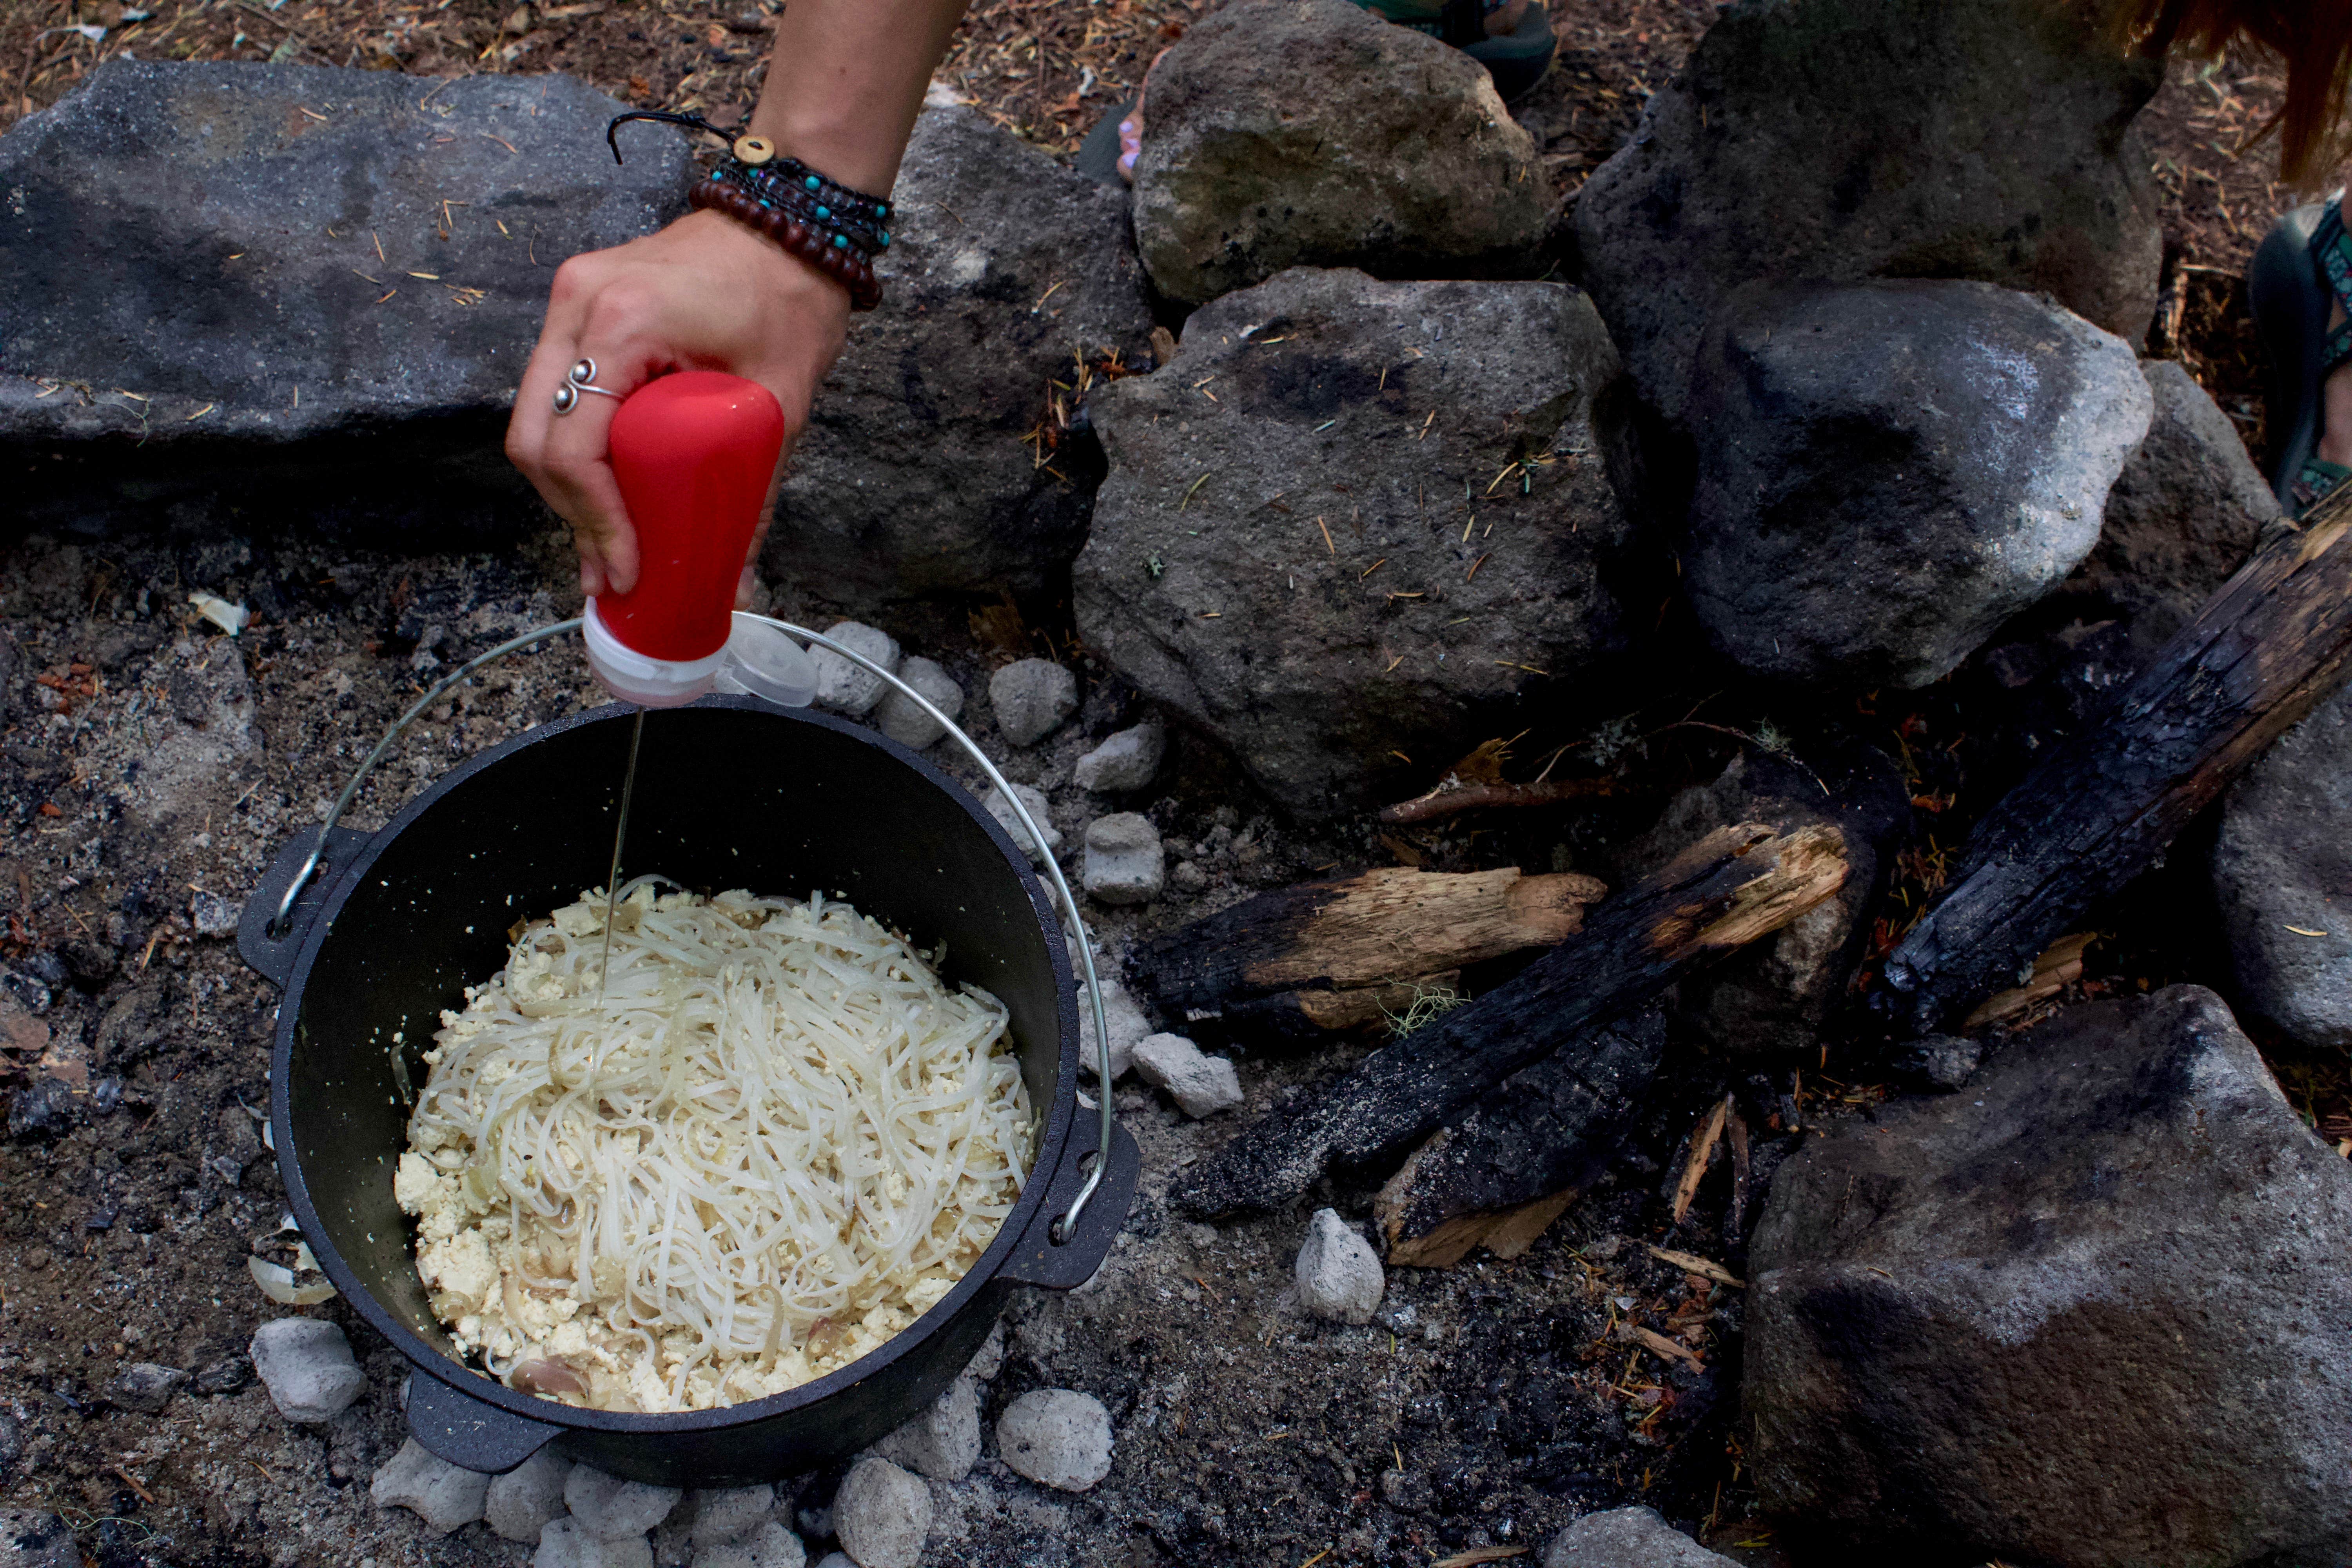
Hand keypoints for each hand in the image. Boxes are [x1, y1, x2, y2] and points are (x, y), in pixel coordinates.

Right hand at [504, 207, 851, 602]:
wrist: (789, 222)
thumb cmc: (789, 297)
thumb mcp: (779, 402)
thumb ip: (753, 490)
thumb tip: (735, 576)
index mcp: (622, 324)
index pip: (575, 446)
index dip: (595, 521)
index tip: (627, 568)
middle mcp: (578, 305)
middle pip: (536, 438)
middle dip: (572, 513)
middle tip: (611, 568)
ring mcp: (570, 299)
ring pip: (536, 418)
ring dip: (567, 486)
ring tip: (607, 542)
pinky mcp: (578, 305)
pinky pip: (557, 391)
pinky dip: (576, 445)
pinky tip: (606, 488)